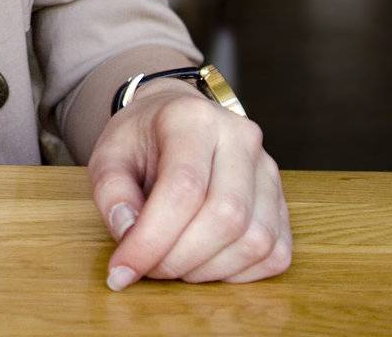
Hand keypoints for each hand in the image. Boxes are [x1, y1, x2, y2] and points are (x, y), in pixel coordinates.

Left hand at [89, 81, 292, 289]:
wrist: (175, 118)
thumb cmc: (141, 140)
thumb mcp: (109, 155)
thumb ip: (111, 193)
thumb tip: (129, 235)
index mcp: (192, 118)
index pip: (184, 186)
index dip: (153, 238)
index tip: (122, 270)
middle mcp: (240, 137)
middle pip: (225, 216)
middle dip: (181, 258)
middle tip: (149, 269)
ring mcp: (268, 169)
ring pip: (255, 240)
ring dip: (210, 270)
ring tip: (174, 264)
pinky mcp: (282, 201)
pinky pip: (275, 253)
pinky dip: (239, 273)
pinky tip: (205, 264)